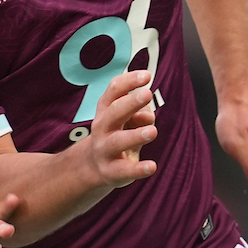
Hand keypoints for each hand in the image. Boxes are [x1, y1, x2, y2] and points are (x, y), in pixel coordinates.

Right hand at [78, 69, 160, 189]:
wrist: (94, 165)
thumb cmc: (117, 133)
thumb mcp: (126, 119)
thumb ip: (139, 112)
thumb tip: (148, 114)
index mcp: (106, 110)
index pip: (114, 91)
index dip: (128, 81)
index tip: (146, 76)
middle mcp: (102, 127)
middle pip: (114, 112)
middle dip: (130, 103)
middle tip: (147, 94)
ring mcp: (104, 150)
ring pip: (117, 141)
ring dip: (135, 135)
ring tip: (152, 131)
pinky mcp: (111, 171)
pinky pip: (124, 170)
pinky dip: (138, 169)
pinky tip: (152, 166)